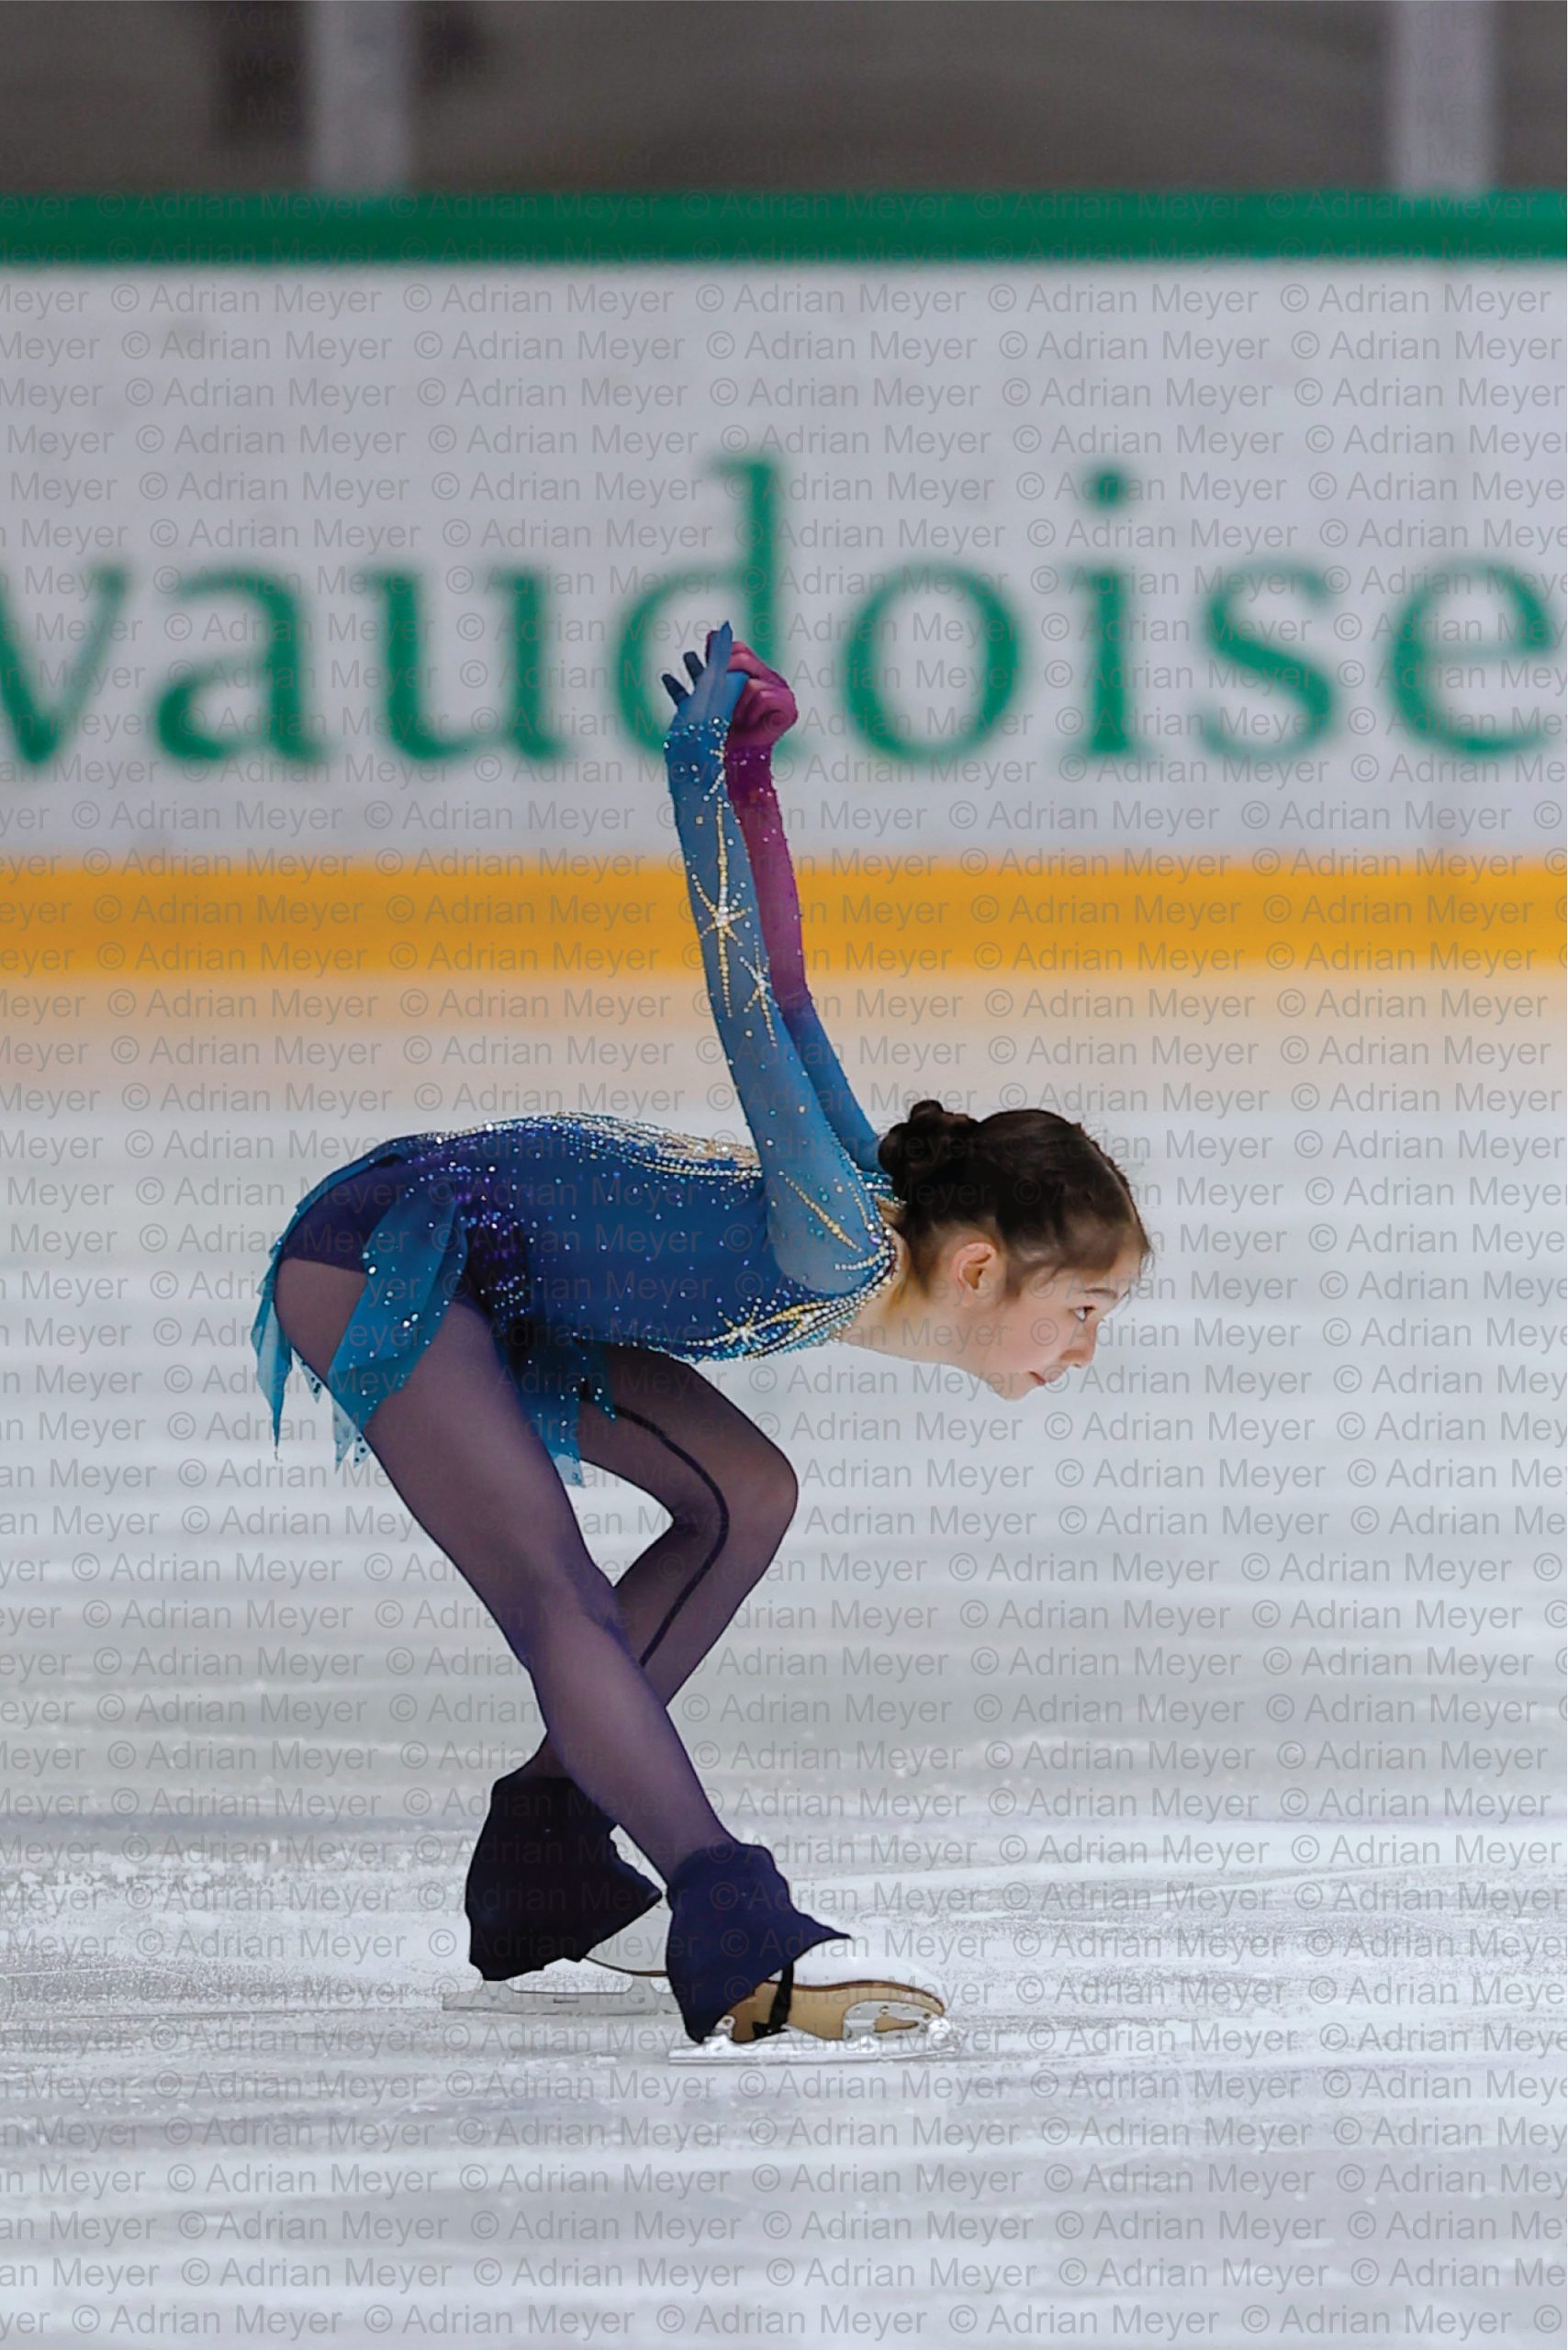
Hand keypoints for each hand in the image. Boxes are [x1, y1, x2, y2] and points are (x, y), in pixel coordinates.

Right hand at [660, 621, 747, 752]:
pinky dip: (676, 685)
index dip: (727, 646)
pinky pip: (683, 697)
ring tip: (687, 655)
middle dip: (712, 654)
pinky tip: (666, 677)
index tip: (722, 633)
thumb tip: (727, 627)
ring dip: (694, 668)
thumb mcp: (713, 678)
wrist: (691, 754)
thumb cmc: (705, 715)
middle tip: (708, 638)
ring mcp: (704, 707)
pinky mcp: (688, 717)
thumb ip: (720, 654)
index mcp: (730, 686)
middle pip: (717, 669)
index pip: (732, 661)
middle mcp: (720, 696)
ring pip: (700, 682)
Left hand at [662, 629, 796, 755]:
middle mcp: (770, 678)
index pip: (736, 649)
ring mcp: (782, 691)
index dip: (720, 661)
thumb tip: (709, 634)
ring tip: (738, 720)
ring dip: (735, 704)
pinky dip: (749, 712)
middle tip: (725, 706)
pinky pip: (761, 695)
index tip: (711, 683)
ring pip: (747, 680)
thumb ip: (709, 666)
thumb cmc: (719, 731)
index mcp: (754, 672)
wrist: (731, 764)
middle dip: (726, 682)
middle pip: (741, 659)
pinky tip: (750, 725)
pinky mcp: (789, 707)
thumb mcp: (709, 694)